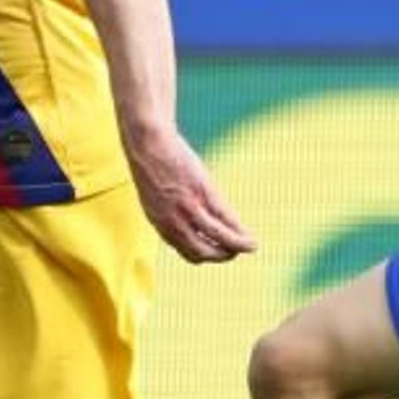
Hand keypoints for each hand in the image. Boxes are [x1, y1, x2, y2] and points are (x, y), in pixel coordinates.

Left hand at [126, 120, 255, 264]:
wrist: (147, 142)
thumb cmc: (150, 161)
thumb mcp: (155, 192)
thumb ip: (166, 207)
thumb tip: (180, 211)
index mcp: (161, 224)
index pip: (187, 252)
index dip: (204, 255)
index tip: (216, 249)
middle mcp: (173, 223)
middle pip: (202, 253)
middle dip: (221, 256)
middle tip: (235, 252)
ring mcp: (189, 210)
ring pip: (218, 240)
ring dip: (237, 247)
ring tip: (251, 247)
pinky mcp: (203, 194)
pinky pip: (225, 221)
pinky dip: (240, 233)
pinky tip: (250, 237)